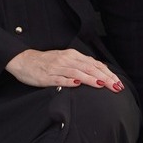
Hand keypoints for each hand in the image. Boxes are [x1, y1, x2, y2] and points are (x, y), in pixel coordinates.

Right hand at [5, 48, 124, 90]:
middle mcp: (67, 59)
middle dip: (105, 78)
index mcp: (73, 55)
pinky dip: (69, 81)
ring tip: (103, 85)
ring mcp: (56, 67)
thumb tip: (99, 73)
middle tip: (116, 87)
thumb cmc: (47, 62)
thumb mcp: (66, 60)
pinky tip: (77, 84)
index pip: (94, 64)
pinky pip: (59, 79)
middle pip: (89, 68)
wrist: (24, 60)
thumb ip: (81, 65)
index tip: (118, 82)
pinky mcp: (46, 76)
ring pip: (77, 72)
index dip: (108, 73)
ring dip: (91, 79)